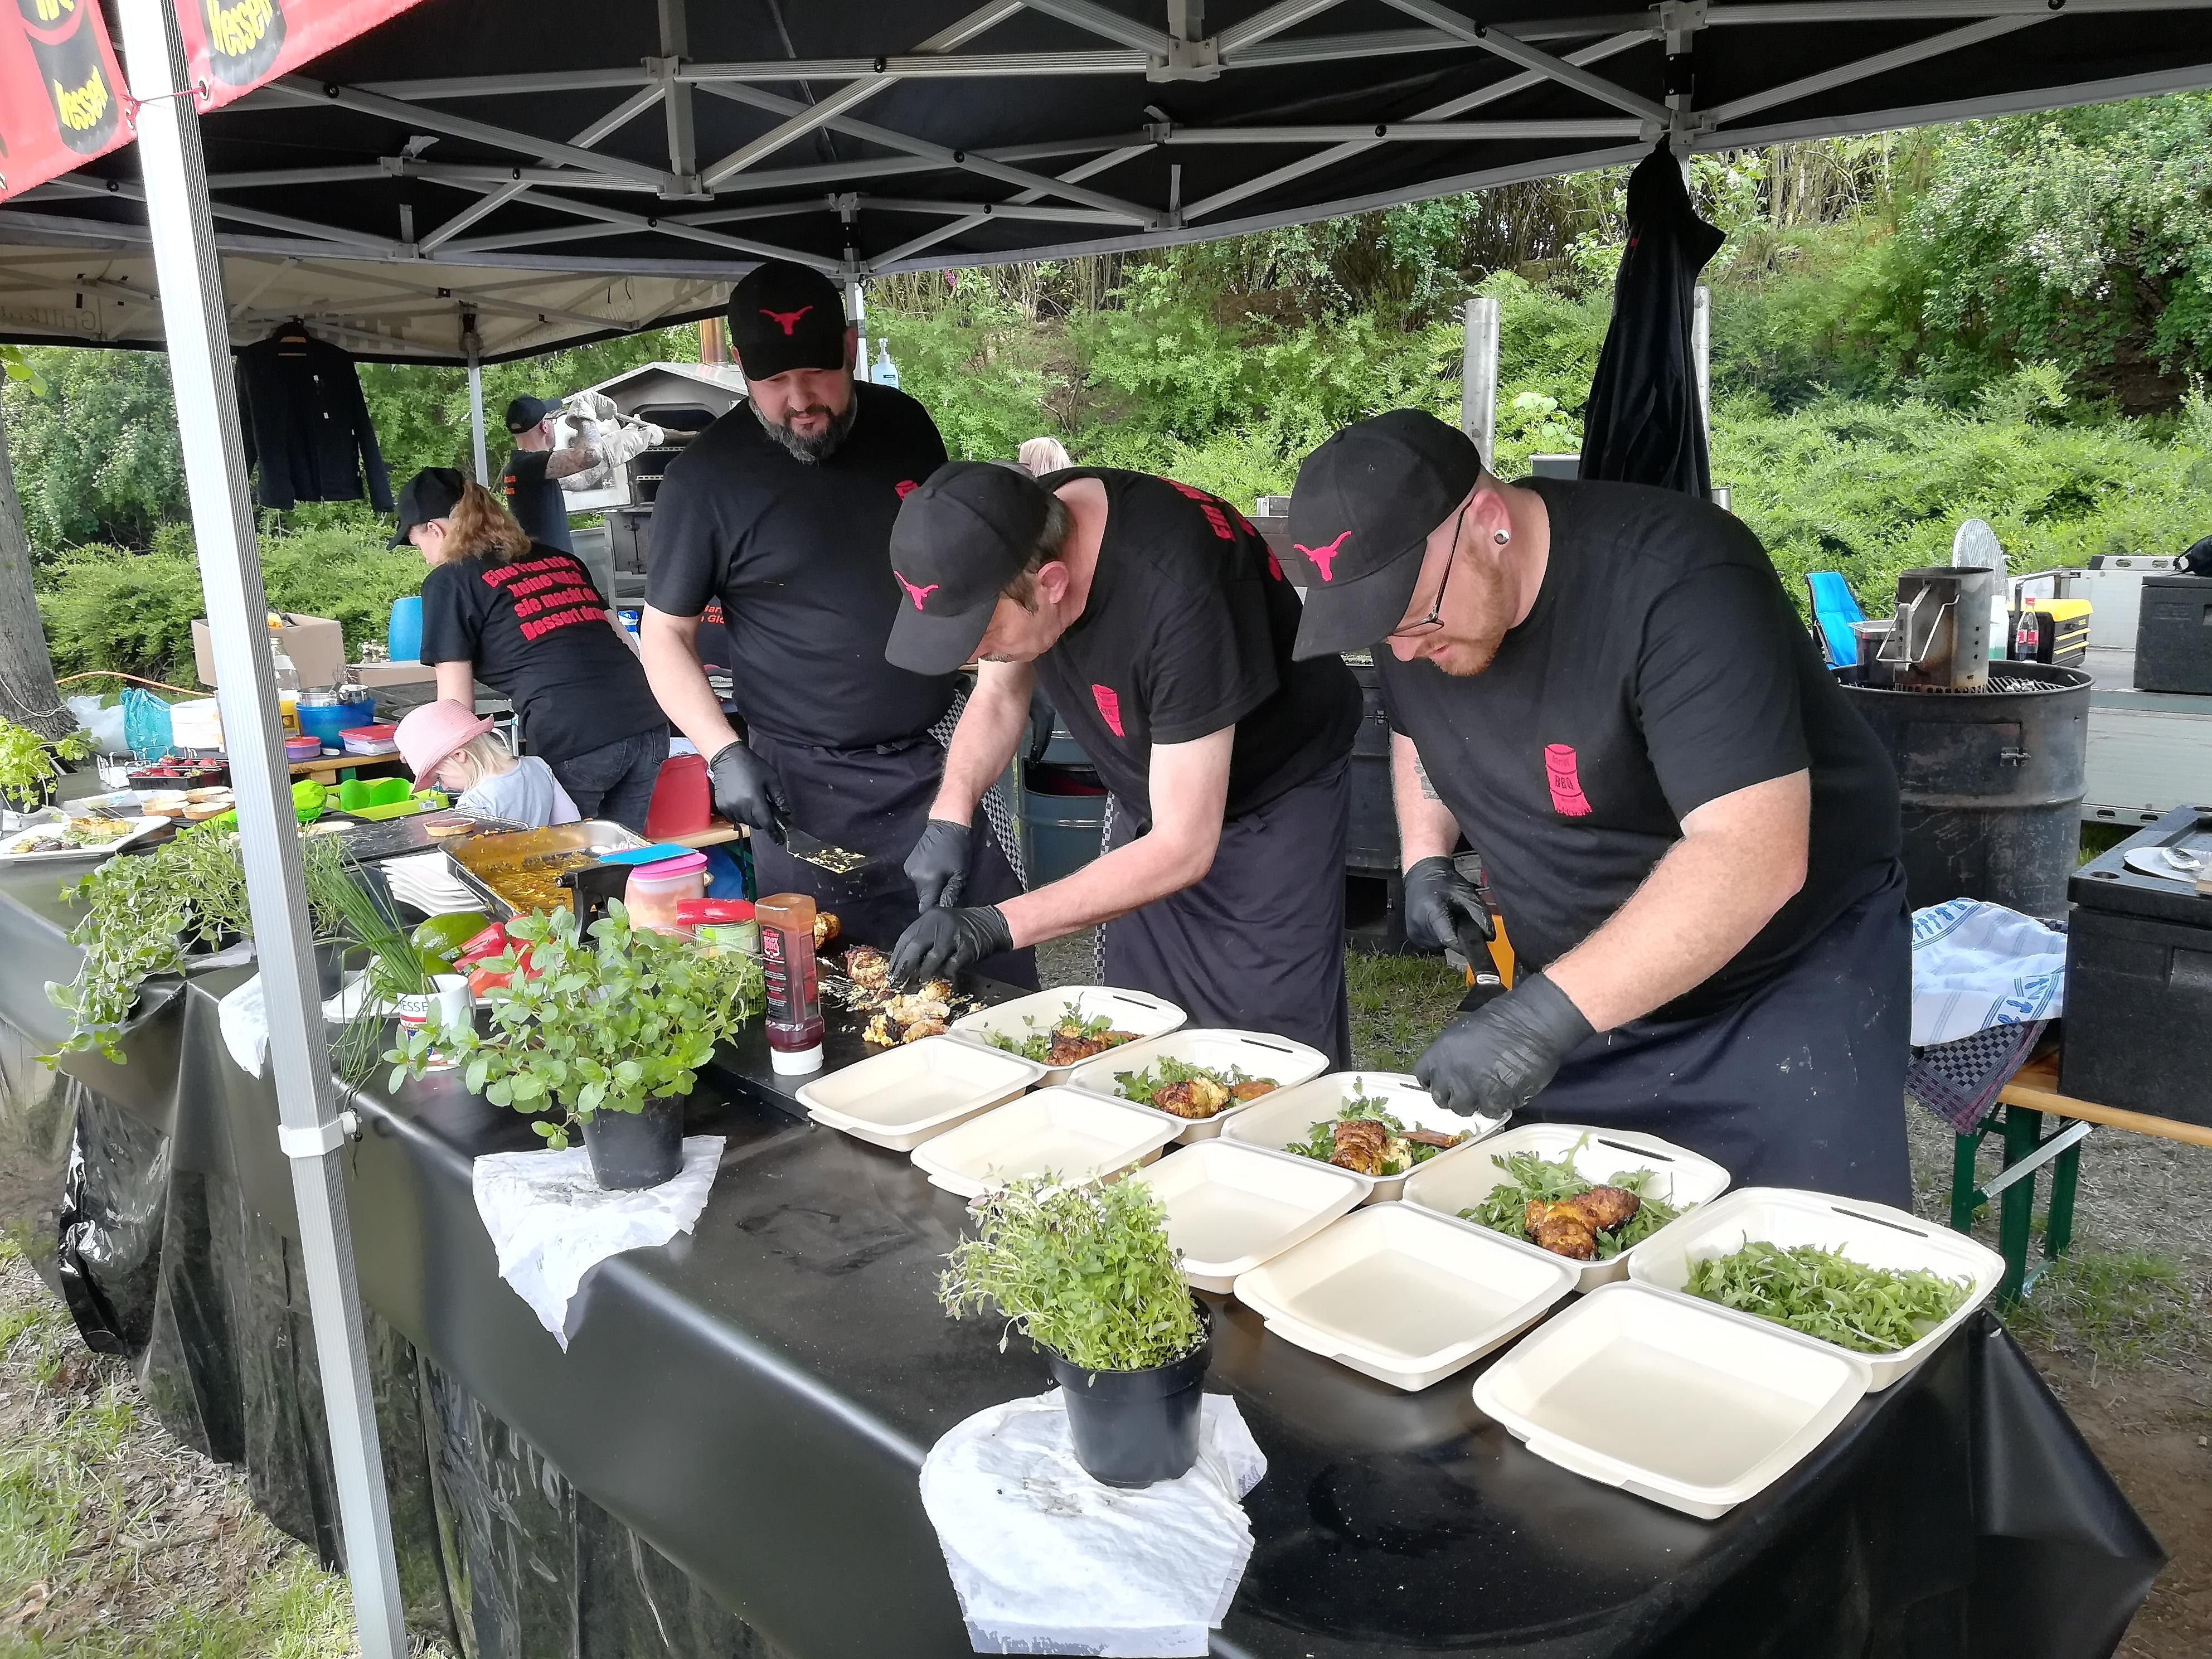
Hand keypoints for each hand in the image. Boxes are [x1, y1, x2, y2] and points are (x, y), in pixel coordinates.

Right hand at [708, 742, 789, 843]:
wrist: (727, 757)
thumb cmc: (752, 765)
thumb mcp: (771, 778)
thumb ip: (779, 797)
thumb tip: (785, 812)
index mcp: (754, 800)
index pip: (766, 823)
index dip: (774, 833)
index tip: (780, 840)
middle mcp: (740, 807)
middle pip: (756, 824)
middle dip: (763, 821)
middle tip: (766, 808)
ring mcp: (729, 808)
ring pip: (745, 822)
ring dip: (752, 817)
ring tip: (753, 802)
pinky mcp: (722, 806)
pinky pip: (735, 817)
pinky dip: (741, 813)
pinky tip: (743, 801)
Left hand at [889, 905, 1011, 986]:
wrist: (990, 923)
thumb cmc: (959, 929)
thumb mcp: (938, 928)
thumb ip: (923, 942)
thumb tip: (904, 966)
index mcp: (927, 918)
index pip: (905, 939)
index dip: (897, 958)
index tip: (891, 974)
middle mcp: (938, 923)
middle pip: (915, 946)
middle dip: (905, 967)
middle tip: (898, 983)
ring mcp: (953, 934)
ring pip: (933, 956)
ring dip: (925, 972)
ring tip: (920, 982)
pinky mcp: (968, 946)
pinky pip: (953, 964)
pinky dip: (946, 973)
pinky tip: (943, 978)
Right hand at [906, 818, 972, 909]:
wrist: (946, 824)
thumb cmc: (957, 849)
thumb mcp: (960, 874)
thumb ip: (950, 894)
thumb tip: (945, 909)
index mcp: (927, 881)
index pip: (925, 906)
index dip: (934, 911)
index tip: (943, 910)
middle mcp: (914, 877)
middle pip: (923, 897)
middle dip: (934, 897)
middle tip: (947, 890)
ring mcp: (909, 869)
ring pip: (921, 888)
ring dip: (930, 887)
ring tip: (942, 877)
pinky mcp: (908, 863)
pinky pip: (917, 878)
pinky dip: (926, 878)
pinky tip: (935, 869)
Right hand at [1401, 855, 1492, 964]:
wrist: (1422, 875)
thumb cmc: (1444, 883)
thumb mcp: (1466, 893)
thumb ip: (1480, 914)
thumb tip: (1490, 936)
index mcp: (1431, 913)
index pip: (1449, 940)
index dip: (1464, 944)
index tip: (1474, 942)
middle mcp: (1419, 926)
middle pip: (1446, 944)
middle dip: (1456, 936)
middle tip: (1458, 920)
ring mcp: (1414, 933)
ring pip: (1439, 946)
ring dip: (1447, 937)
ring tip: (1447, 918)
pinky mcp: (1412, 936)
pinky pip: (1432, 944)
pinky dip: (1438, 936)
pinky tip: (1439, 922)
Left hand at [1414, 973, 1591, 1120]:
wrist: (1533, 1024)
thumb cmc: (1504, 1019)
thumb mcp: (1465, 1031)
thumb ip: (1453, 1054)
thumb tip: (1453, 1068)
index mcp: (1440, 1053)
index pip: (1423, 1076)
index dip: (1435, 1081)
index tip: (1446, 1082)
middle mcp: (1450, 1074)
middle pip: (1441, 1098)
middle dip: (1454, 1095)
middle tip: (1470, 1089)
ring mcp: (1471, 1089)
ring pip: (1463, 1109)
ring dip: (1474, 1103)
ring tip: (1490, 1091)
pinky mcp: (1493, 1100)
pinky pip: (1489, 1112)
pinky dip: (1497, 1105)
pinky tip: (1506, 1092)